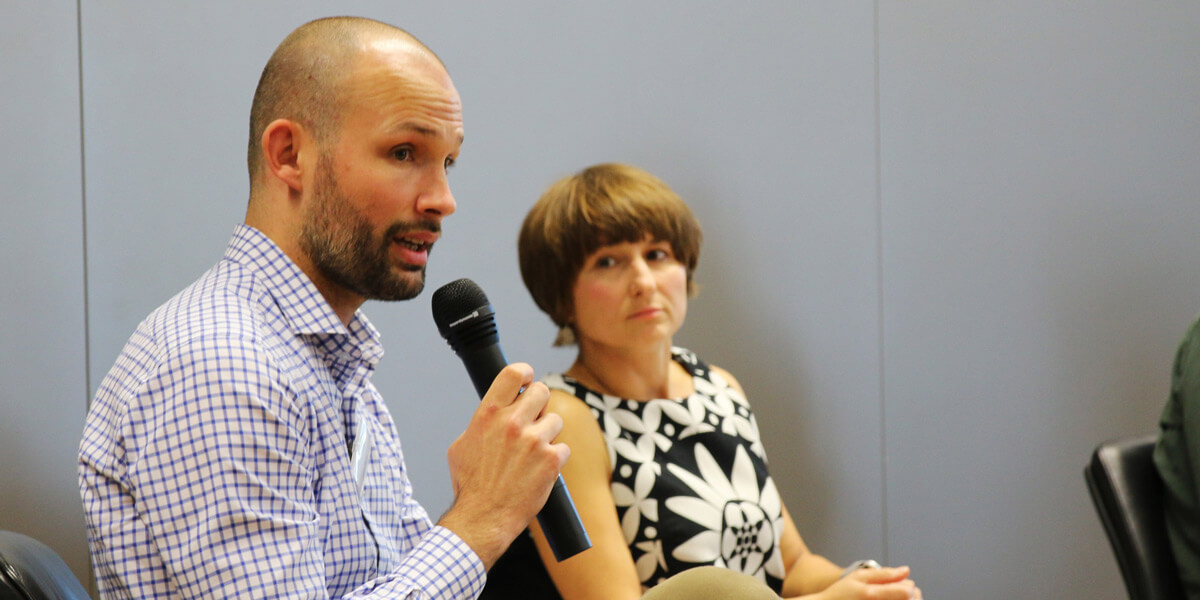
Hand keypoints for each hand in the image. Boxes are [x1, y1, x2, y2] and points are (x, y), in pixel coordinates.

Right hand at [438, 363, 569, 567]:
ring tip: (534, 452)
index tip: (527, 379)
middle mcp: (512, 423)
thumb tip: (496, 409)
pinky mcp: (551, 461)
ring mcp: (534, 441)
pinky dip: (555, 459)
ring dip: (548, 434)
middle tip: (534, 420)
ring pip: (555, 420)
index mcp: (488, 414)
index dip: (525, 372)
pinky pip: (563, 448)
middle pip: (542, 391)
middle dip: (540, 404)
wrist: (483, 517)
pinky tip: (540, 470)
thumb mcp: (462, 445)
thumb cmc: (470, 484)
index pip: (513, 373)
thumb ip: (482, 422)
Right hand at [811, 566, 920, 599]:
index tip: (903, 586)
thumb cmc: (840, 595)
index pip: (907, 593)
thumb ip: (884, 574)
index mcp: (871, 594)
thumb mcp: (859, 577)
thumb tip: (906, 571)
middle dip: (910, 596)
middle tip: (900, 592)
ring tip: (895, 597)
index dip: (909, 587)